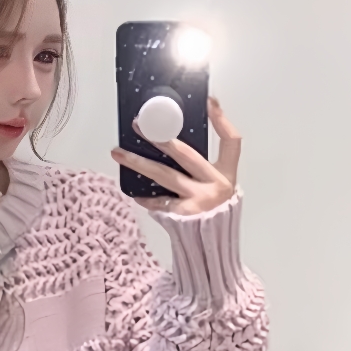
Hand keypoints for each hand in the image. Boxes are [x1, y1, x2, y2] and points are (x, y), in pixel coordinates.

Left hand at [110, 97, 240, 215]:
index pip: (231, 141)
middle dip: (159, 137)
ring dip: (138, 162)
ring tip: (118, 153)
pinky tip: (132, 190)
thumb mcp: (216, 190)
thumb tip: (169, 146)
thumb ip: (201, 172)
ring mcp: (198, 200)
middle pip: (185, 154)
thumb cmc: (211, 216)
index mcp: (226, 176)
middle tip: (139, 125)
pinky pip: (157, 200)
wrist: (212, 250)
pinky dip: (144, 196)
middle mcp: (215, 186)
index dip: (222, 120)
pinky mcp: (182, 214)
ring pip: (163, 175)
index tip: (209, 101)